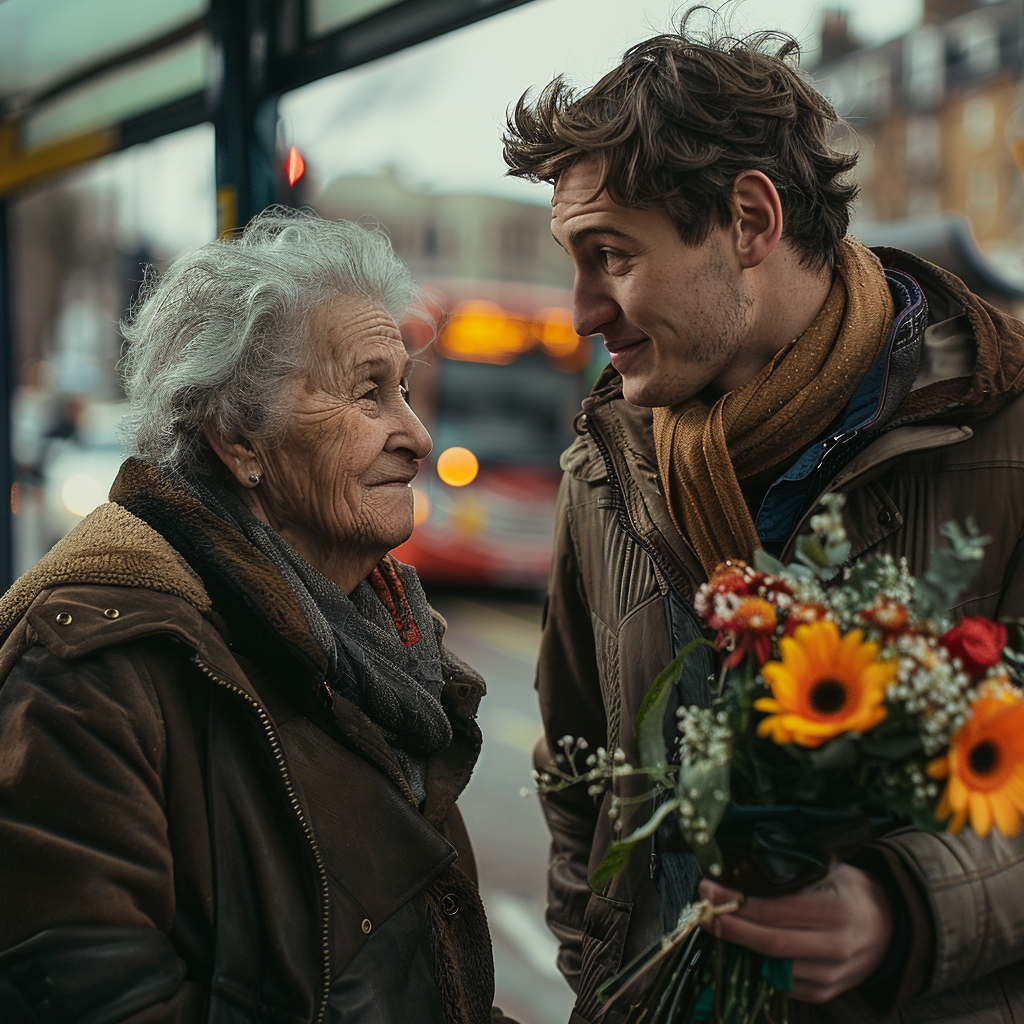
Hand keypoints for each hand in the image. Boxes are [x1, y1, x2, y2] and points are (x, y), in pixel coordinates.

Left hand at [698, 863, 893, 1003]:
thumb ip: (792, 871)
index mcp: (834, 911)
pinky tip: (739, 944)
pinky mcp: (823, 993)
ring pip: (770, 966)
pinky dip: (755, 964)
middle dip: (726, 926)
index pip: (774, 911)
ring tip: (714, 922)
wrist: (892, 928)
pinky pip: (780, 981)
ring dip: (736, 946)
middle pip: (767, 943)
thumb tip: (742, 867)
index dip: (735, 902)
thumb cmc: (853, 891)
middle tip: (701, 907)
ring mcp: (829, 976)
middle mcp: (833, 948)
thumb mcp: (829, 870)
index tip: (708, 888)